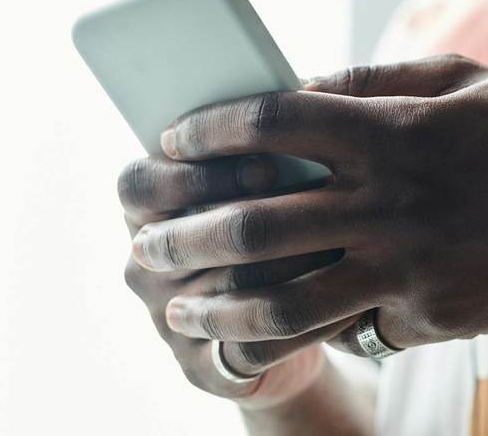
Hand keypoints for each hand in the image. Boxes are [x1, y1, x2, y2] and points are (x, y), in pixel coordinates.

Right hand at [117, 153, 358, 408]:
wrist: (296, 311)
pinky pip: (250, 347)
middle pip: (180, 240)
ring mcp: (167, 321)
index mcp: (145, 210)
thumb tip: (297, 118)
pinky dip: (303, 325)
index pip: (139, 184)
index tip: (267, 164)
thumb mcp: (268, 177)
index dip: (195, 172)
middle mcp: (144, 266)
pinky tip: (348, 304)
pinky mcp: (202, 369)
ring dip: (288, 267)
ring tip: (343, 247)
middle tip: (311, 207)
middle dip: (251, 220)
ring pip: (225, 292)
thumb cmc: (284, 216)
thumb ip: (264, 149)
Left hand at [132, 54, 487, 351]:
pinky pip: (352, 325)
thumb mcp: (463, 77)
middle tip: (144, 244)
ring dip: (219, 307)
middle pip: (254, 222)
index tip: (173, 139)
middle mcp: (390, 201)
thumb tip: (298, 85)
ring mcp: (408, 266)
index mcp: (393, 130)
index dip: (209, 130)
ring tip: (182, 311)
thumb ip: (376, 79)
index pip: (271, 124)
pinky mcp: (429, 317)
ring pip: (285, 299)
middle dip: (182, 235)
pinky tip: (278, 328)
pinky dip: (312, 326)